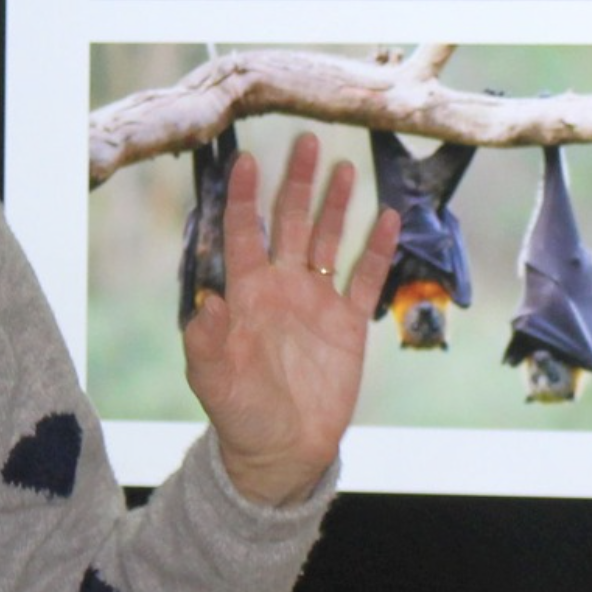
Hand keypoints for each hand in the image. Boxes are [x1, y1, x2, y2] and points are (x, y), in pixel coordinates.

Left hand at [182, 133, 399, 506]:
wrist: (283, 450)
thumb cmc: (240, 414)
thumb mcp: (213, 382)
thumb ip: (207, 342)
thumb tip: (208, 300)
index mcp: (245, 295)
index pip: (243, 235)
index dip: (244, 199)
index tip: (245, 160)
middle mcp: (280, 288)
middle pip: (289, 223)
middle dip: (296, 183)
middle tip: (305, 141)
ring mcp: (315, 302)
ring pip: (327, 241)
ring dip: (335, 205)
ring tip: (345, 167)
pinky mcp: (347, 323)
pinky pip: (363, 277)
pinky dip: (375, 249)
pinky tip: (385, 217)